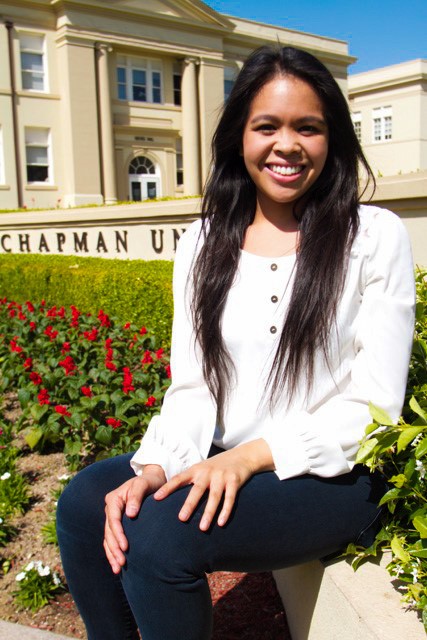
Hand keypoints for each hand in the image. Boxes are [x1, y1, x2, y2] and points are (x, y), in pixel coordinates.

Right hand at [104, 465, 165, 572]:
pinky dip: (113, 551)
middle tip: (122, 562)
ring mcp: (112, 516)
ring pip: (108, 538)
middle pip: (109, 531)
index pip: (113, 519)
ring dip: (112, 553)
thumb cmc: (149, 481)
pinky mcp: (118, 522)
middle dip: (114, 548)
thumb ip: (136, 496)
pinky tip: (116, 564)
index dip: (118, 534)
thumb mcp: (143, 484)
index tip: (124, 546)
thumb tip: (130, 514)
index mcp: (114, 498)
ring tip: (118, 568)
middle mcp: (111, 508)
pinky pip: (112, 538)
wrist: (152, 480)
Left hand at [154, 439, 273, 531]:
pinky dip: (226, 511)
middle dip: (189, 504)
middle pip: (197, 490)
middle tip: (181, 519)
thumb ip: (190, 479)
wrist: (242, 455)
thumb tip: (172, 496)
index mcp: (196, 469)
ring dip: (208, 513)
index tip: (156, 498)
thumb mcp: (202, 468)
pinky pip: (230, 498)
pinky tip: (221, 522)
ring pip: (214, 497)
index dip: (168, 488)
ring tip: (202, 528)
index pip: (179, 478)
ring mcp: (222, 476)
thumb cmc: (217, 466)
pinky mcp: (235, 481)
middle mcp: (208, 472)